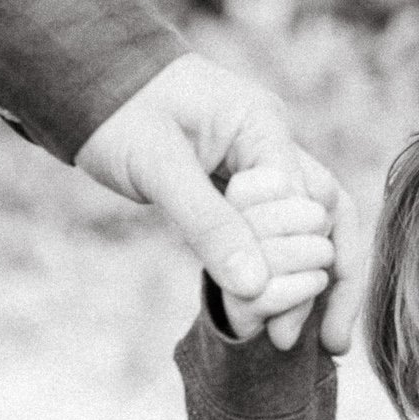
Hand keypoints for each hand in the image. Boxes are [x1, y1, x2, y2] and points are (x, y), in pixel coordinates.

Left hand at [74, 53, 363, 351]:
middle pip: (329, 218)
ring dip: (317, 280)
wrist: (84, 74)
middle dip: (334, 282)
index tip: (285, 327)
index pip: (308, 206)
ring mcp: (261, 163)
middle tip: (327, 345)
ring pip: (311, 227)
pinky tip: (282, 309)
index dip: (303, 270)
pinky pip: (277, 230)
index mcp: (263, 126)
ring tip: (320, 339)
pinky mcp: (241, 183)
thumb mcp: (156, 165)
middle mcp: (274, 144)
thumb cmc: (116, 108)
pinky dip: (283, 269)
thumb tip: (256, 287)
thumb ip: (207, 223)